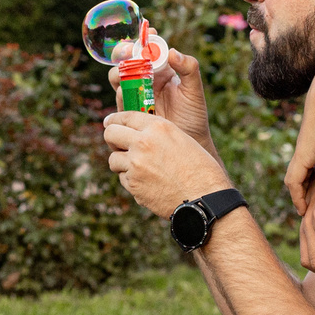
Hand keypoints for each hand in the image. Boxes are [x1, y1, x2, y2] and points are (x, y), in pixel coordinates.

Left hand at [102, 111, 233, 219]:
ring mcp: (136, 164)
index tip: (110, 123)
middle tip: (119, 146)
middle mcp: (143, 143)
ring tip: (139, 169)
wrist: (204, 198)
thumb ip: (157, 134)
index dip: (116, 120)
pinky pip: (123, 179)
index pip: (125, 116)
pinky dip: (131, 181)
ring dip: (122, 163)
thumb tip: (136, 134)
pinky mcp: (133, 185)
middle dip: (112, 139)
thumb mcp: (181, 139)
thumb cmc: (200, 169)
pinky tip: (148, 183)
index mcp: (158, 127)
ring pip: (113, 159)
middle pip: (110, 134)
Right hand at [114, 46, 211, 147]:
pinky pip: (120, 100)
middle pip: (126, 60)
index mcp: (161, 70)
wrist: (188, 142)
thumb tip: (173, 51)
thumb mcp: (194, 90)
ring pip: (118, 78)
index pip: (148, 49)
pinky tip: (127, 94)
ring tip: (127, 75)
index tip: (148, 32)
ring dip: (119, 73)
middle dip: (123, 52)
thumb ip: (189, 68)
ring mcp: (135, 95)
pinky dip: (120, 94)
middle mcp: (145, 79)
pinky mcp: (129, 112)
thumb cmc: (194, 115)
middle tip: (127, 52)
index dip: (145, 39)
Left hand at [284, 86, 314, 211]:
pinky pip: (294, 181)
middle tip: (310, 210)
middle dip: (304, 194)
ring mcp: (302, 152)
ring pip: (294, 181)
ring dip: (298, 197)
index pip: (311, 167)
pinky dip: (296, 195)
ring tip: (304, 212)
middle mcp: (307, 148)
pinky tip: (301, 208)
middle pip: (300, 176)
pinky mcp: (302, 154)